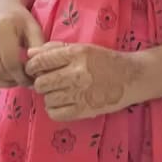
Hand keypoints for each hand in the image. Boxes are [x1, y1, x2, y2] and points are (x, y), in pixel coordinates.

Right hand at [0, 0, 44, 94]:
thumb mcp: (33, 29)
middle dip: (11, 81)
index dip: (22, 76)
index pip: (11, 61)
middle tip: (21, 82)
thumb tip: (37, 70)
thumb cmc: (19, 21)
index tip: (30, 81)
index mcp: (2, 26)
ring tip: (11, 82)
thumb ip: (38, 48)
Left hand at [24, 43, 143, 120]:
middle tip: (48, 81)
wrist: (131, 78)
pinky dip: (54, 109)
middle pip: (41, 83)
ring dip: (49, 95)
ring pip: (47, 98)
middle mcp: (77, 73)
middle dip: (40, 82)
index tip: (33, 69)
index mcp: (76, 54)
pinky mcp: (83, 110)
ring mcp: (80, 93)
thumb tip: (30, 53)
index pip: (41, 61)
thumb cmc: (104, 60)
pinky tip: (62, 102)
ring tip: (58, 91)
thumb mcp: (82, 48)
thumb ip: (55, 49)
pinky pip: (55, 113)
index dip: (32, 66)